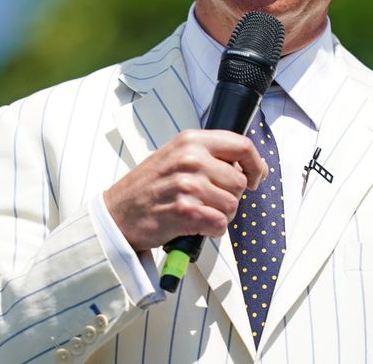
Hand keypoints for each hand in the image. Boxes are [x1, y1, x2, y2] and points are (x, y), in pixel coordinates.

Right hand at [103, 129, 267, 251]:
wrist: (116, 214)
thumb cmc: (146, 188)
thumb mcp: (174, 156)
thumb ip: (206, 155)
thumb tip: (244, 165)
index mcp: (190, 141)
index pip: (242, 145)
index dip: (256, 164)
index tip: (256, 176)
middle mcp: (191, 159)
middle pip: (239, 182)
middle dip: (230, 196)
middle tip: (207, 201)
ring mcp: (188, 185)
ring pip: (232, 205)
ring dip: (220, 215)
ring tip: (197, 213)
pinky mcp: (186, 212)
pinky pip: (220, 224)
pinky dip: (212, 230)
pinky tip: (195, 226)